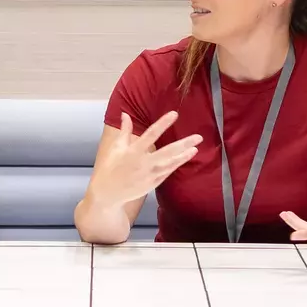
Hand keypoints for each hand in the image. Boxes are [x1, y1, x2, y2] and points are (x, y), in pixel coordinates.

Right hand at [86, 112, 202, 206]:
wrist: (108, 192)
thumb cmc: (111, 167)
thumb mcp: (116, 147)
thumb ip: (124, 131)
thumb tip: (125, 114)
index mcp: (133, 151)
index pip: (151, 134)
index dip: (163, 123)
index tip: (175, 114)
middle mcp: (143, 162)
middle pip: (168, 151)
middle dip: (184, 144)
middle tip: (198, 137)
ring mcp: (149, 174)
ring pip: (170, 164)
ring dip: (184, 156)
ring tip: (195, 148)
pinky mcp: (152, 184)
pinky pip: (167, 173)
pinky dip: (176, 165)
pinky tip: (184, 158)